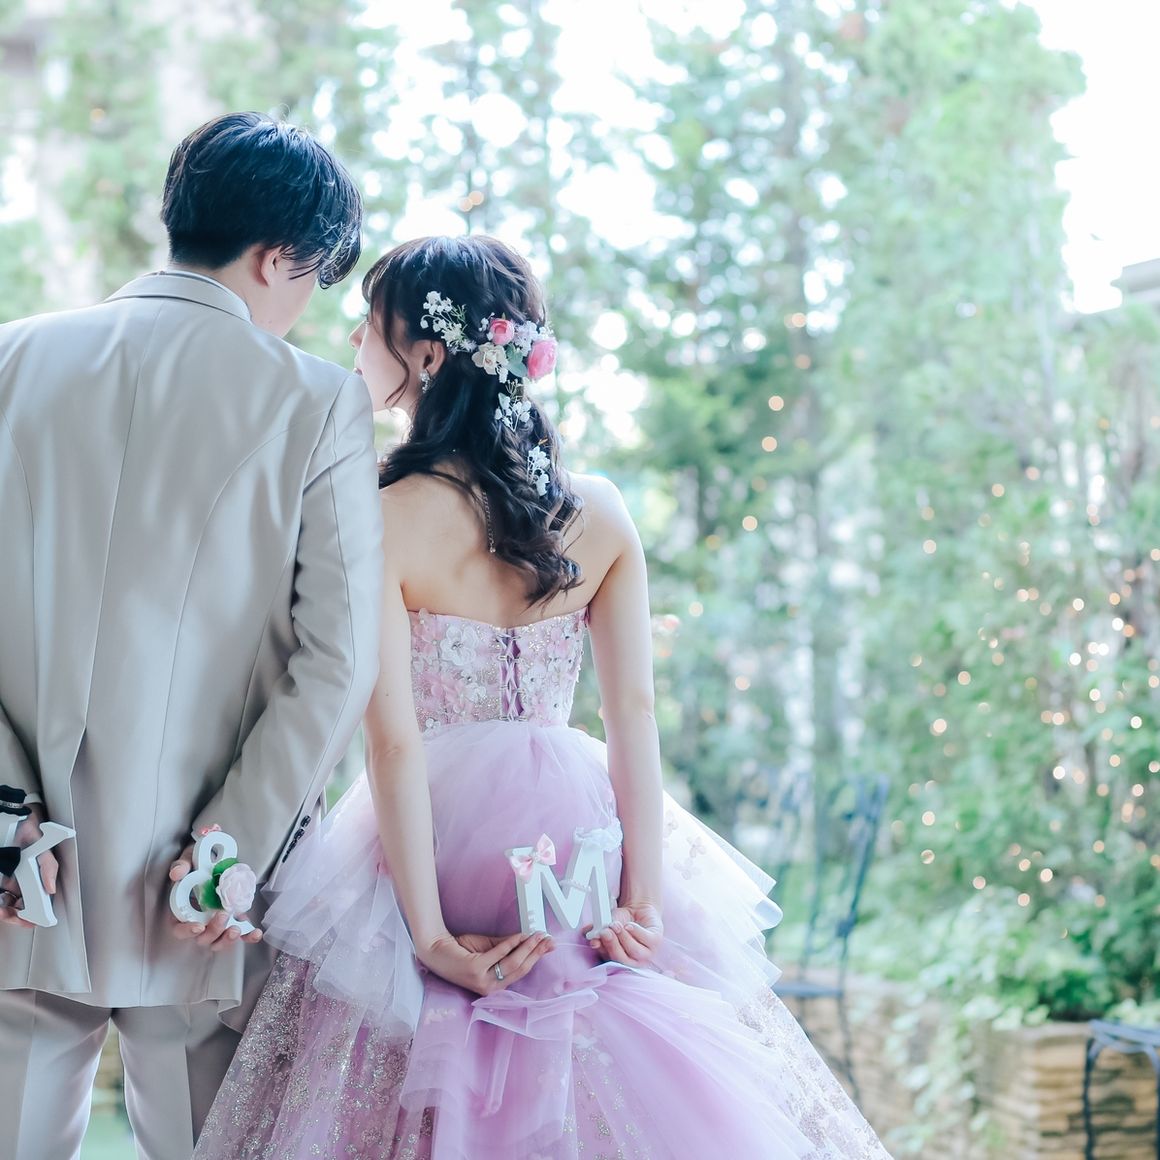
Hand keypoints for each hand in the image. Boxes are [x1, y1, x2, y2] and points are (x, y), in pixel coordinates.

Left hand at [0, 805, 58, 929]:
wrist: (10, 817)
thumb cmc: (26, 830)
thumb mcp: (43, 847)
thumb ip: (49, 867)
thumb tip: (50, 889)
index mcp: (29, 876)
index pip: (33, 899)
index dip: (35, 912)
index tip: (38, 919)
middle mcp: (14, 881)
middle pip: (15, 905)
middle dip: (18, 916)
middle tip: (22, 919)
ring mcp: (2, 880)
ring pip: (3, 903)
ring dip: (5, 912)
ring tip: (7, 913)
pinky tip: (1, 906)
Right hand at [168, 844, 263, 950]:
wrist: (214, 860)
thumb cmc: (197, 864)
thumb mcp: (188, 860)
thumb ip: (181, 866)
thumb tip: (177, 874)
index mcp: (183, 912)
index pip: (179, 929)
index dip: (187, 931)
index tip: (198, 926)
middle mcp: (199, 922)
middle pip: (202, 938)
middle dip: (213, 931)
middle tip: (223, 914)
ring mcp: (216, 923)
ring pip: (219, 941)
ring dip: (227, 939)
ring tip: (236, 928)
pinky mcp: (233, 920)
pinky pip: (240, 934)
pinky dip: (248, 936)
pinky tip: (256, 933)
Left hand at [418, 929, 554, 995]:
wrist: (435, 948)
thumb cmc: (460, 949)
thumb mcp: (488, 948)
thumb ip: (507, 946)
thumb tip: (529, 939)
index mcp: (493, 985)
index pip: (521, 972)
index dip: (536, 957)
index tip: (549, 945)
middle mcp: (489, 988)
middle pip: (520, 969)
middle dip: (536, 952)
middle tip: (547, 939)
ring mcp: (482, 980)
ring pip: (512, 965)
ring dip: (527, 948)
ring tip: (537, 935)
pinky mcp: (475, 970)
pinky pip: (498, 955)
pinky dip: (511, 944)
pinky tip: (520, 935)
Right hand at [585, 903, 662, 966]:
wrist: (638, 909)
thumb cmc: (622, 921)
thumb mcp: (606, 924)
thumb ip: (596, 929)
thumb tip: (588, 933)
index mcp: (620, 959)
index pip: (609, 961)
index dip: (602, 951)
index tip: (595, 941)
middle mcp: (634, 960)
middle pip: (622, 959)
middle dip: (612, 944)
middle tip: (607, 930)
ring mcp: (647, 953)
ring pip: (634, 951)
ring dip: (624, 937)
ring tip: (618, 925)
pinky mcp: (656, 942)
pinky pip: (646, 940)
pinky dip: (636, 931)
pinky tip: (630, 925)